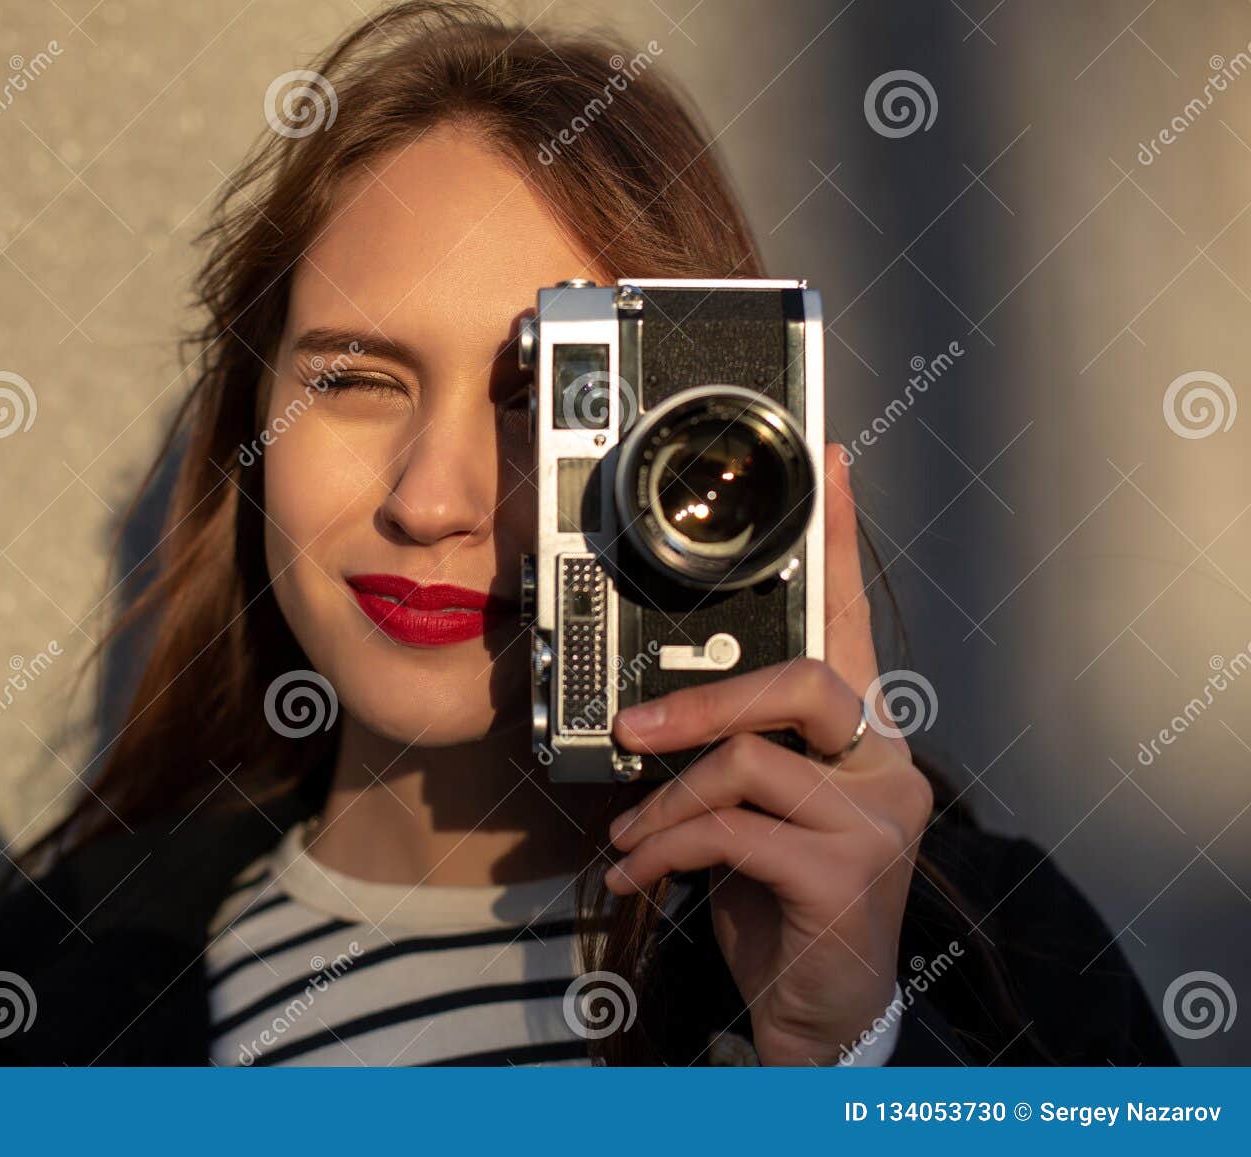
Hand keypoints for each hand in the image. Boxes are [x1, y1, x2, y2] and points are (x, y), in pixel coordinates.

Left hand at [603, 445, 931, 1065]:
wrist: (816, 1011)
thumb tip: (651, 713)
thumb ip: (731, 755)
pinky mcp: (850, 871)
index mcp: (860, 741)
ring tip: (630, 839)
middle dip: (704, 701)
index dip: (842, 544)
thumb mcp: (751, 816)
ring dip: (667, 800)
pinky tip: (640, 875)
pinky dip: (667, 847)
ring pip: (751, 761)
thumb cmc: (781, 901)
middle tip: (636, 725)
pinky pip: (732, 829)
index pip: (856, 626)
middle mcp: (886, 766)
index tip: (831, 466)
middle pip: (804, 682)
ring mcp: (879, 819)